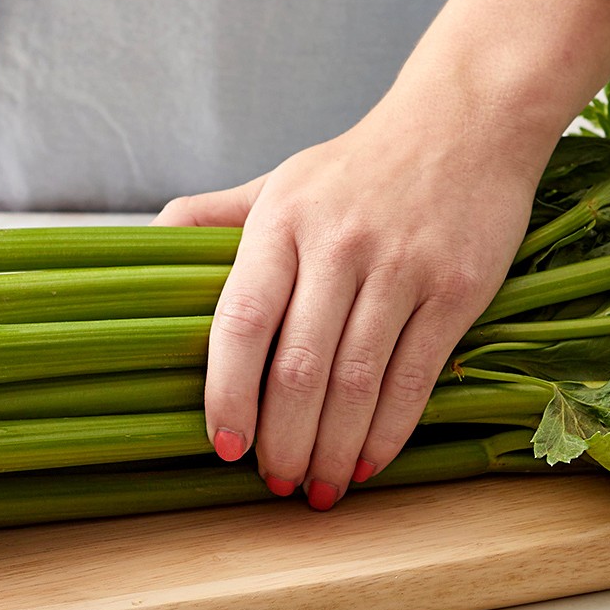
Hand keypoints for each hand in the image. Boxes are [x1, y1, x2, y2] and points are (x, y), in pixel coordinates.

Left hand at [155, 0, 609, 508]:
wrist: (467, 122)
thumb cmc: (358, 167)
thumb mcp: (278, 182)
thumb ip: (211, 219)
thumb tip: (142, 249)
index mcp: (282, 221)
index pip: (242, 321)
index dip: (227, 393)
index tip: (224, 446)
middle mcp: (339, 244)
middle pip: (299, 367)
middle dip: (282, 440)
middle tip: (274, 483)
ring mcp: (401, 267)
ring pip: (357, 382)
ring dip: (332, 449)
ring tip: (316, 488)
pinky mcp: (456, 288)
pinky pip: (416, 378)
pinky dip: (388, 433)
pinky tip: (367, 463)